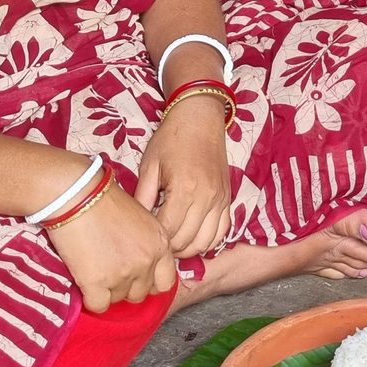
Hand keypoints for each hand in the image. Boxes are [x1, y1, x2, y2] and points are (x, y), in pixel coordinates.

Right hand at [45, 179, 176, 312]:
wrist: (77, 196)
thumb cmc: (104, 201)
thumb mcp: (141, 218)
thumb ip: (148, 243)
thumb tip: (143, 264)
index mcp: (160, 244)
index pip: (166, 282)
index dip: (149, 282)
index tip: (136, 277)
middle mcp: (147, 261)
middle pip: (140, 294)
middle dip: (126, 287)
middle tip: (109, 270)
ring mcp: (124, 274)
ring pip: (118, 299)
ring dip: (107, 290)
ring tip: (95, 268)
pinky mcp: (98, 282)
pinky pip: (99, 306)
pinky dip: (91, 298)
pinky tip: (85, 280)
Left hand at [135, 95, 232, 259]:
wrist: (200, 118)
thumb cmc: (171, 138)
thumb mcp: (150, 165)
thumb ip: (144, 198)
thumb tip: (138, 224)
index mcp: (184, 189)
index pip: (168, 231)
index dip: (154, 240)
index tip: (143, 238)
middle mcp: (206, 198)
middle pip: (186, 241)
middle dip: (169, 248)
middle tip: (155, 243)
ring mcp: (221, 199)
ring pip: (205, 242)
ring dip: (188, 248)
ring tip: (172, 243)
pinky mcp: (228, 198)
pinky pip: (222, 231)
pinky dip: (207, 241)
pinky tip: (192, 237)